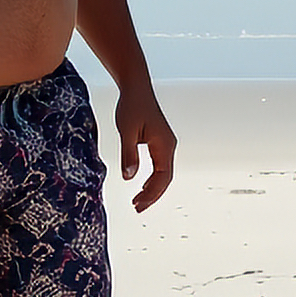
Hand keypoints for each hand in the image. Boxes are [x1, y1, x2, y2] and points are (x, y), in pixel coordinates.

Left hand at [115, 83, 176, 211]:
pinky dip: (152, 179)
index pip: (162, 177)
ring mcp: (165, 145)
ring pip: (163, 174)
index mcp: (164, 145)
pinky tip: (142, 185)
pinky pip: (159, 166)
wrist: (136, 88)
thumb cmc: (132, 106)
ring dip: (152, 189)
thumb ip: (128, 155)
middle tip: (136, 208)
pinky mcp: (159, 143)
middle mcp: (168, 146)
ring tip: (138, 201)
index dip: (151, 193)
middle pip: (165, 179)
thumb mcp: (126, 131)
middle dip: (152, 195)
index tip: (138, 204)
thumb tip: (128, 178)